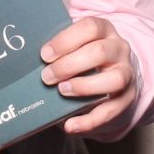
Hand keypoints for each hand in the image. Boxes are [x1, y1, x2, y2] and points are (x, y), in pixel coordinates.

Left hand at [40, 17, 135, 134]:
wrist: (112, 71)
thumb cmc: (84, 54)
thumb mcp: (76, 42)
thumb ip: (58, 45)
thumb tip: (25, 53)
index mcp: (104, 30)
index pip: (90, 27)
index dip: (66, 40)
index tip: (45, 54)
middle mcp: (119, 49)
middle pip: (100, 52)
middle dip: (69, 65)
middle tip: (47, 76)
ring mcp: (126, 74)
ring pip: (114, 80)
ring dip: (84, 87)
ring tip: (61, 91)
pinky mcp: (127, 98)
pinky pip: (112, 111)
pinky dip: (90, 120)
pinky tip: (70, 125)